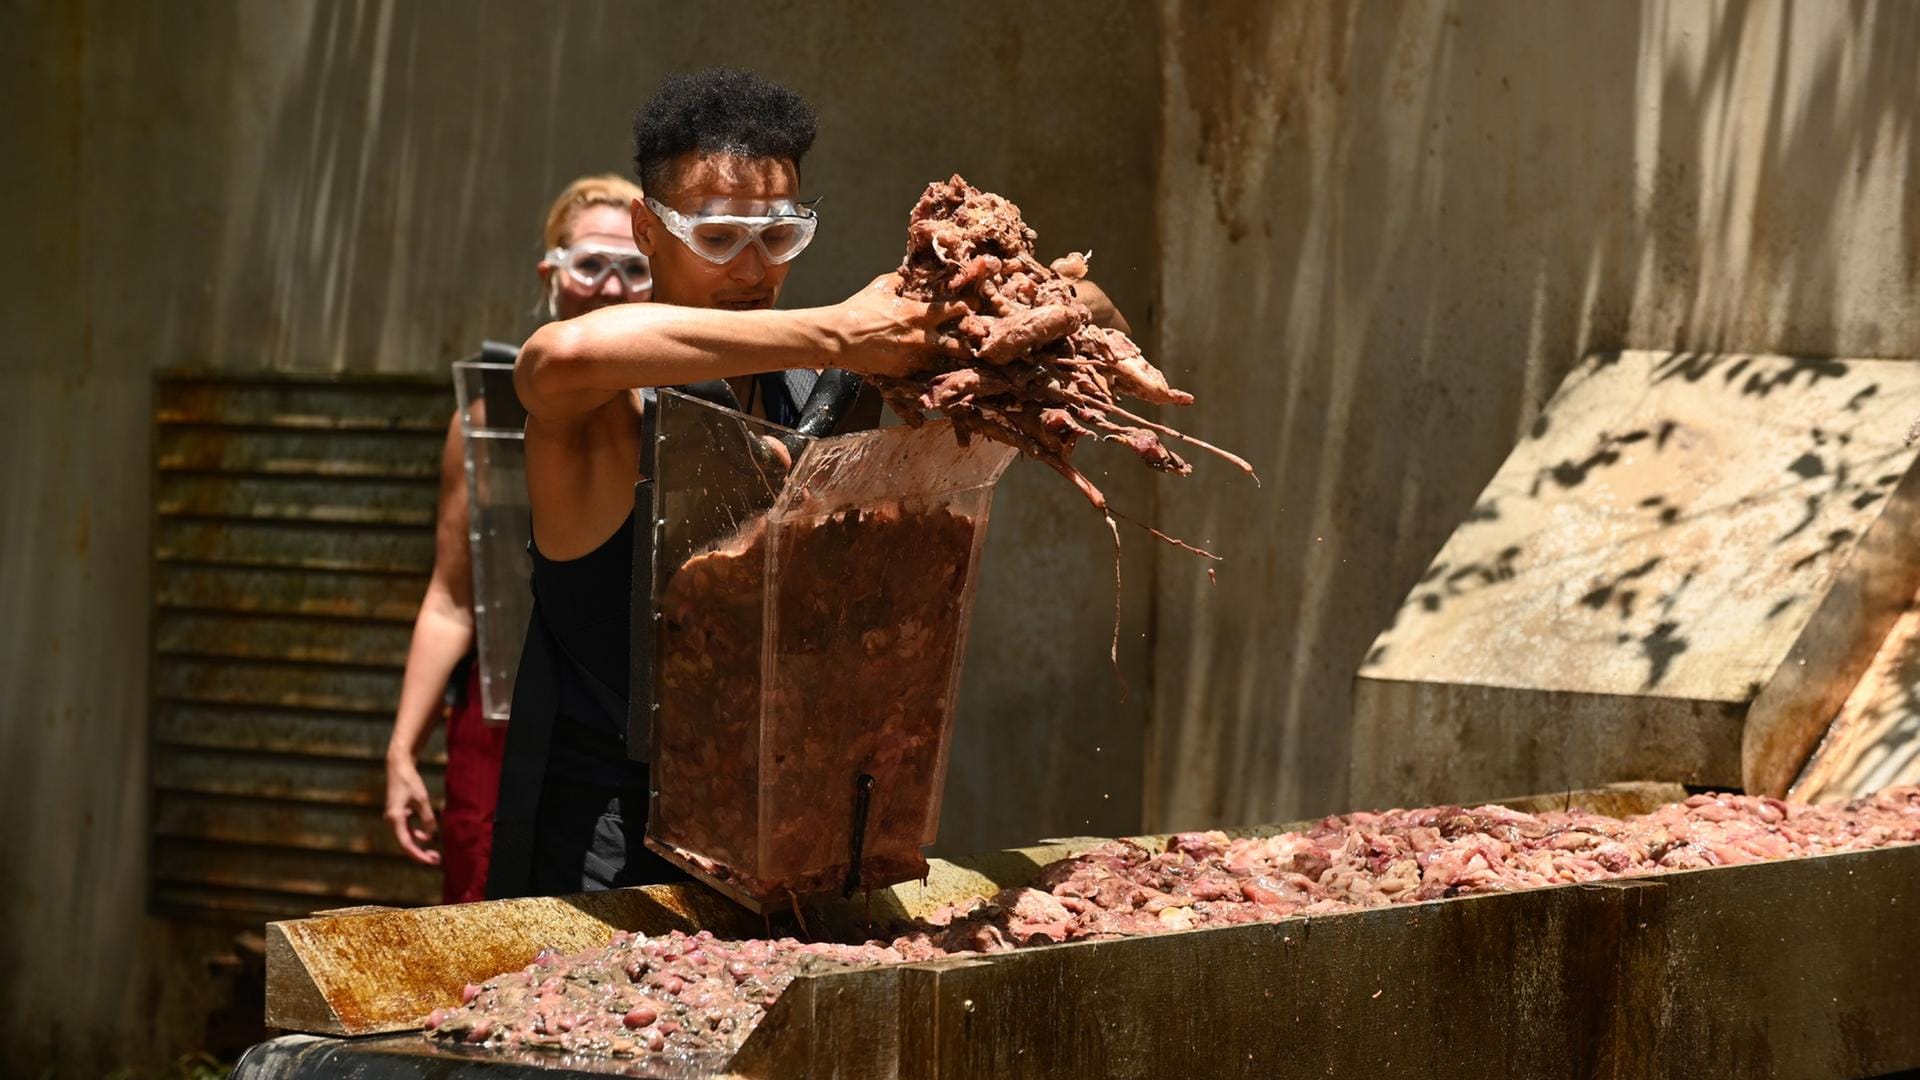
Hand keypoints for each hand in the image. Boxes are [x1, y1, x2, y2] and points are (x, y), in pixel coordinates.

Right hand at [385, 754, 440, 865]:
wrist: (398, 766)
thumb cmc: (410, 781)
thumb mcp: (422, 800)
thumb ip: (427, 818)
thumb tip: (431, 836)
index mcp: (395, 818)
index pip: (406, 844)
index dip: (418, 855)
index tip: (430, 861)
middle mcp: (391, 820)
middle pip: (406, 843)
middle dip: (420, 853)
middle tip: (436, 859)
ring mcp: (393, 818)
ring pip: (406, 837)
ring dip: (419, 844)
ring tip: (433, 851)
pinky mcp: (397, 814)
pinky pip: (406, 829)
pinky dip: (416, 834)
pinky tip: (426, 835)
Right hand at [828, 273, 972, 377]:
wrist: (838, 337)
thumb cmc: (858, 310)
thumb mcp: (881, 286)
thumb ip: (901, 280)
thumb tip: (912, 274)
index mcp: (918, 313)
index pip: (955, 310)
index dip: (967, 309)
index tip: (972, 309)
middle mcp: (921, 338)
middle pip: (959, 344)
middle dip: (968, 342)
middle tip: (973, 340)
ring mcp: (913, 358)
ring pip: (944, 362)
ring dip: (950, 359)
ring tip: (958, 358)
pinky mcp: (904, 373)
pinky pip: (924, 373)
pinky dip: (929, 370)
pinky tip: (933, 368)